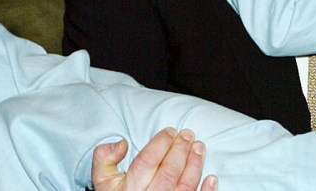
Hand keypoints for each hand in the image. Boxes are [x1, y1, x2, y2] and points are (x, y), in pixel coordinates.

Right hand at [92, 127, 216, 190]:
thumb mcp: (103, 180)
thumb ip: (105, 158)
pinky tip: (212, 178)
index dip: (161, 142)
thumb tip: (122, 143)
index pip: (148, 161)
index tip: (170, 131)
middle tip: (188, 134)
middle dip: (181, 149)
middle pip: (169, 171)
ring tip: (200, 147)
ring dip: (195, 165)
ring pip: (184, 186)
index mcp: (129, 188)